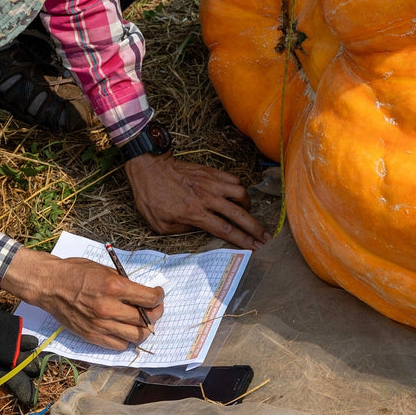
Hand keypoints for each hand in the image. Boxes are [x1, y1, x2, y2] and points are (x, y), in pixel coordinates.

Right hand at [0, 247, 161, 349]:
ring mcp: (100, 325)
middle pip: (146, 320)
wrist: (49, 285)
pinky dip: (126, 339)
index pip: (149, 299)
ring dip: (144, 329)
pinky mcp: (91, 336)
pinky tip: (125, 329)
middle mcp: (109, 309)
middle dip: (156, 313)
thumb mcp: (105, 269)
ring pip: (135, 336)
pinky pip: (118, 345)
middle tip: (155, 308)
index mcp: (114, 288)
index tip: (158, 294)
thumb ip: (125, 283)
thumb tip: (143, 293)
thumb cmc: (76, 272)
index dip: (159, 297)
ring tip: (142, 320)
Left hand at [127, 152, 271, 249]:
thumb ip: (181, 231)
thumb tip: (198, 231)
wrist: (149, 167)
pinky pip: (232, 179)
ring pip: (240, 193)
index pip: (225, 229)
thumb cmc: (151, 197)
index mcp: (194, 213)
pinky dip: (239, 188)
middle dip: (255, 227)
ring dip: (248, 205)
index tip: (255, 247)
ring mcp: (210, 183)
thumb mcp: (159, 224)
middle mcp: (207, 198)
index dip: (242, 240)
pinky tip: (238, 195)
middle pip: (239, 214)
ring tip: (248, 213)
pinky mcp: (211, 172)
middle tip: (266, 236)